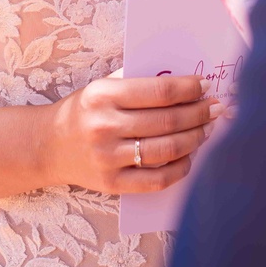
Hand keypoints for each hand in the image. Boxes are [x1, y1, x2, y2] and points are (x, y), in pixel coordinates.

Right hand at [47, 73, 219, 193]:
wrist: (48, 145)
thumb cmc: (84, 110)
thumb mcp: (102, 86)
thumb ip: (137, 81)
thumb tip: (185, 81)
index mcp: (103, 95)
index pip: (159, 91)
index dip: (189, 89)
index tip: (206, 86)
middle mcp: (105, 127)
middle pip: (167, 122)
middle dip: (199, 113)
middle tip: (217, 108)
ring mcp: (108, 158)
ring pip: (166, 150)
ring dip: (195, 139)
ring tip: (208, 129)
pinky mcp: (112, 184)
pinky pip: (156, 180)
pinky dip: (180, 168)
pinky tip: (190, 157)